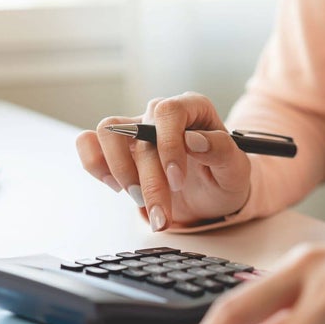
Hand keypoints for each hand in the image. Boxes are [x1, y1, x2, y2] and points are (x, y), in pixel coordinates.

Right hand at [75, 92, 250, 230]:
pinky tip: (116, 186)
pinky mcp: (118, 149)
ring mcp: (136, 129)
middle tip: (161, 214)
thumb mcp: (235, 170)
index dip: (168, 145)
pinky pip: (89, 142)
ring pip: (107, 132)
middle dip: (149, 180)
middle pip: (138, 132)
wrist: (211, 197)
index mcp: (193, 109)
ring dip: (120, 172)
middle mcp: (160, 114)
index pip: (169, 111)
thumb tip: (192, 139)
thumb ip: (220, 150)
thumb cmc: (223, 179)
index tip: (177, 180)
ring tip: (139, 199)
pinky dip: (95, 165)